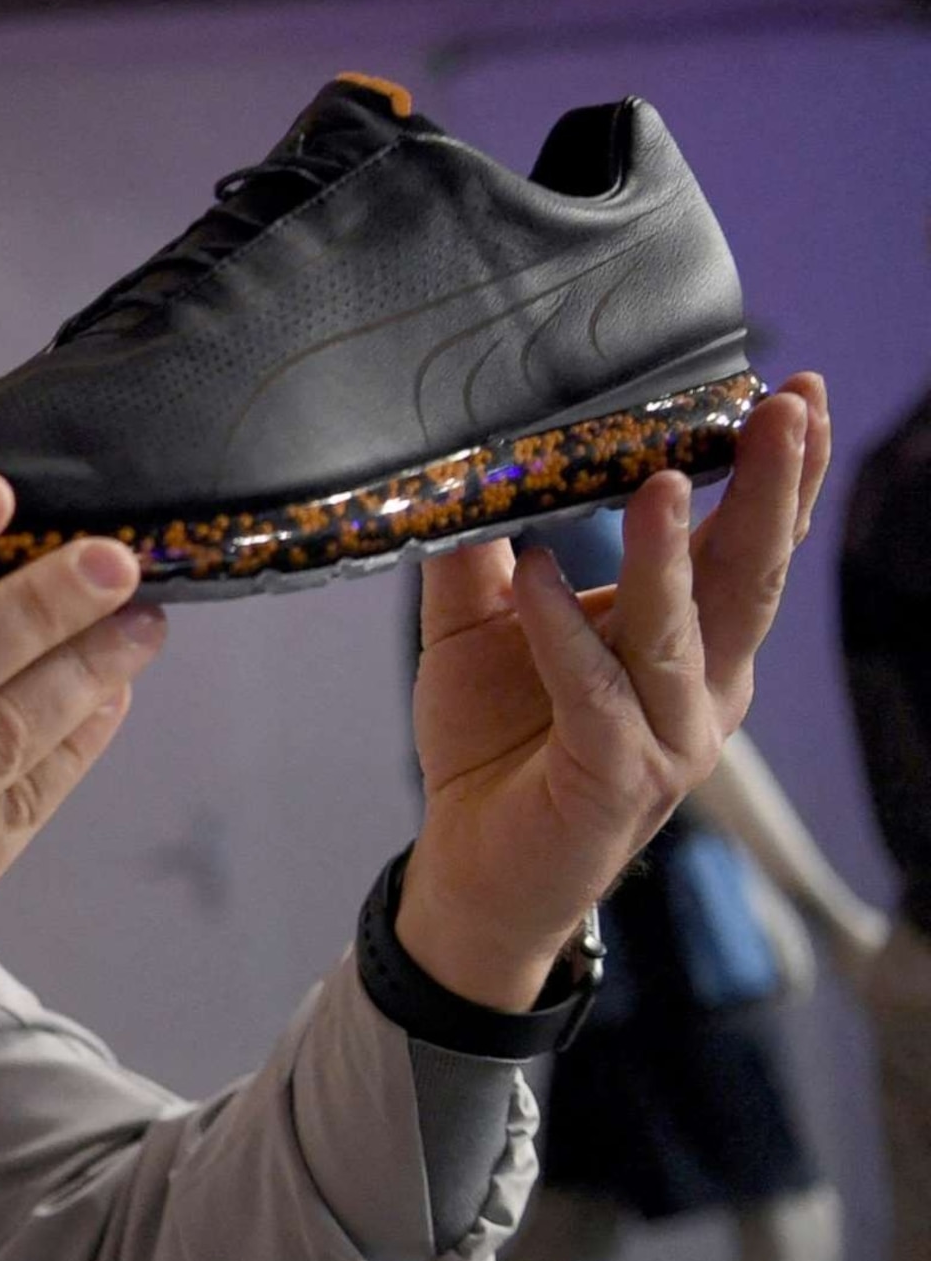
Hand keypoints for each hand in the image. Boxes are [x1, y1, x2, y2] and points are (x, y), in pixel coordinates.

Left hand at [397, 376, 833, 1009]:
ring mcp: (668, 736)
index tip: (791, 393)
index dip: (776, 474)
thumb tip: (468, 462)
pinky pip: (595, 694)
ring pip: (681, 632)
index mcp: (689, 642)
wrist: (469, 866)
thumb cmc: (494, 743)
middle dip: (771, 490)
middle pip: (749, 576)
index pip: (745, 545)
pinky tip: (540, 577)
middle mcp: (700, 686)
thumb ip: (481, 550)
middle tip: (783, 411)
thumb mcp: (478, 626)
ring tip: (661, 479)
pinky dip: (564, 631)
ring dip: (668, 555)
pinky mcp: (616, 778)